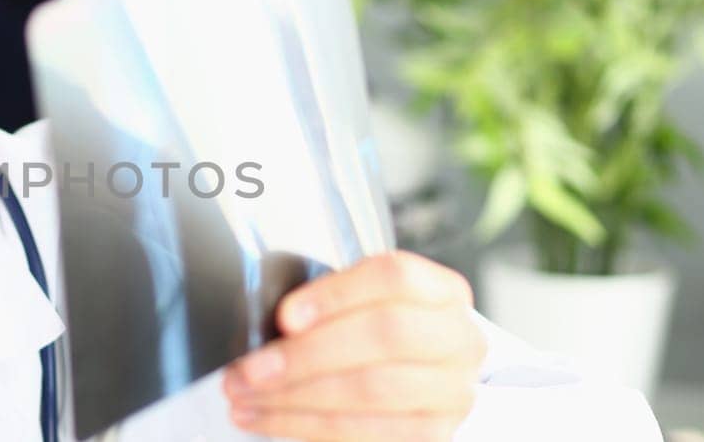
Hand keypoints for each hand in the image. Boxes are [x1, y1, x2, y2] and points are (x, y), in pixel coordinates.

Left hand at [222, 251, 485, 441]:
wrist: (423, 374)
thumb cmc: (380, 330)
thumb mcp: (364, 303)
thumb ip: (329, 304)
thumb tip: (276, 326)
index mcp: (442, 291)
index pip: (394, 277)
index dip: (336, 294)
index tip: (285, 316)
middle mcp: (458, 339)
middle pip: (384, 335)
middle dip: (306, 354)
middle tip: (250, 369)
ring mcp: (451, 391)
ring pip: (371, 390)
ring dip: (295, 397)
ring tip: (246, 397)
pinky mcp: (432, 433)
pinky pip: (365, 432)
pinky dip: (307, 426)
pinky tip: (268, 419)